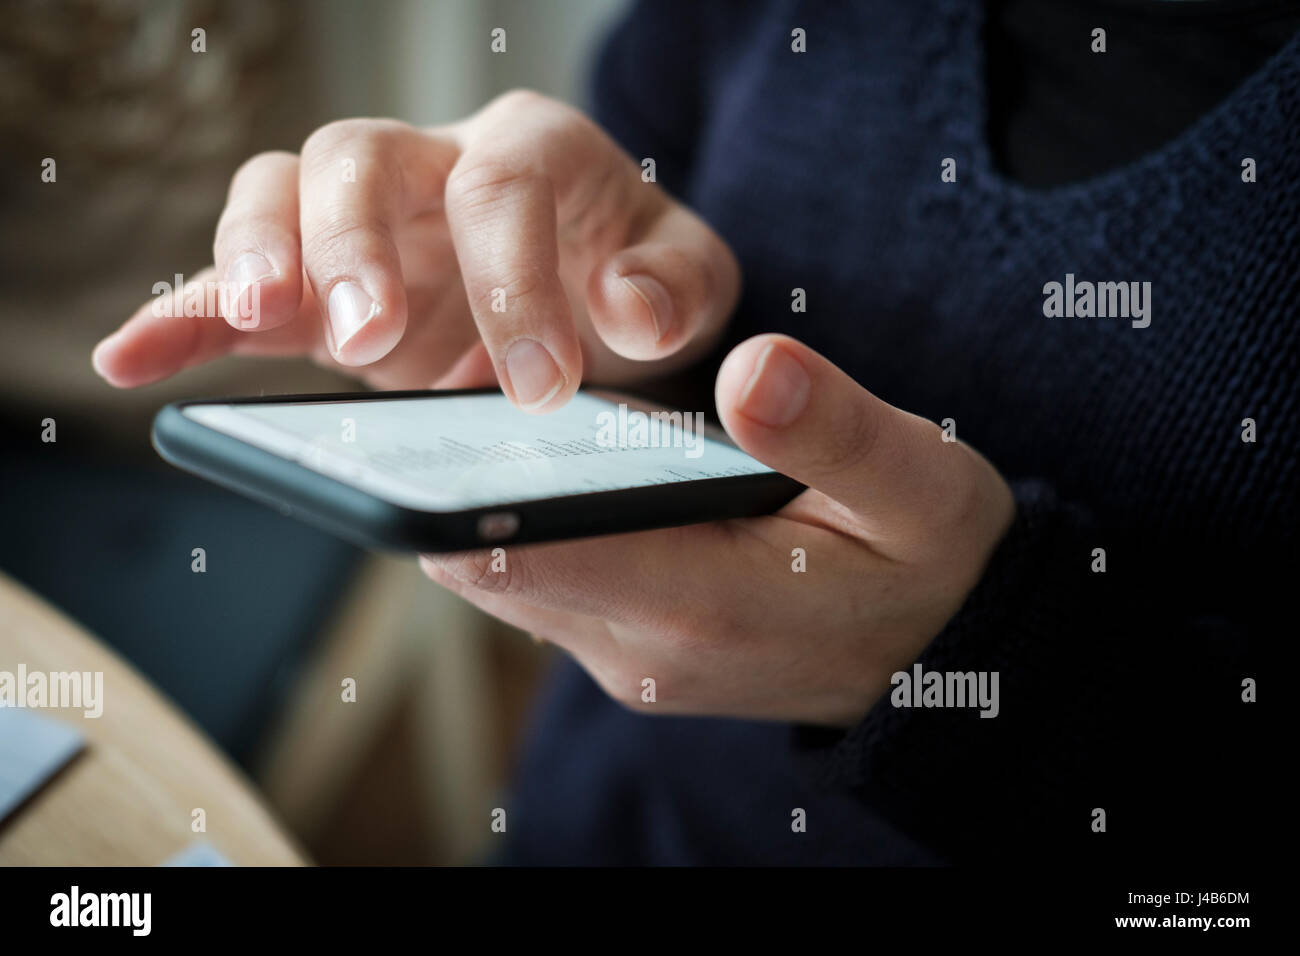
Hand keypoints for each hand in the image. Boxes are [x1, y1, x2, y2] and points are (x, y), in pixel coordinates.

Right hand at [92, 91, 739, 408]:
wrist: (589, 288)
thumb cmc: (632, 274)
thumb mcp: (685, 278)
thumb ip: (677, 285)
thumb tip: (628, 308)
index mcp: (532, 152)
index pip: (504, 187)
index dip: (514, 281)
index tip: (541, 389)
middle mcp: (432, 168)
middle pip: (358, 159)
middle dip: (354, 246)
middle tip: (371, 340)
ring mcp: (363, 224)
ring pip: (279, 192)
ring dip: (257, 256)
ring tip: (261, 323)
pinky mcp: (317, 286)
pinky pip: (230, 283)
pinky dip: (181, 314)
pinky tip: (134, 361)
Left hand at [421, 334, 1015, 726]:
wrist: (941, 657)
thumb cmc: (932, 563)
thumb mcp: (921, 487)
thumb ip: (835, 431)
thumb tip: (752, 367)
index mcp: (701, 603)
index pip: (520, 552)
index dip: (459, 477)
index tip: (448, 396)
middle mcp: (641, 648)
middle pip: (486, 565)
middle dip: (462, 477)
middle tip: (475, 377)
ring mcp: (628, 658)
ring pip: (502, 578)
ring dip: (490, 502)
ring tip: (512, 410)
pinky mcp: (627, 651)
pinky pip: (540, 588)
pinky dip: (529, 527)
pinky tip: (556, 463)